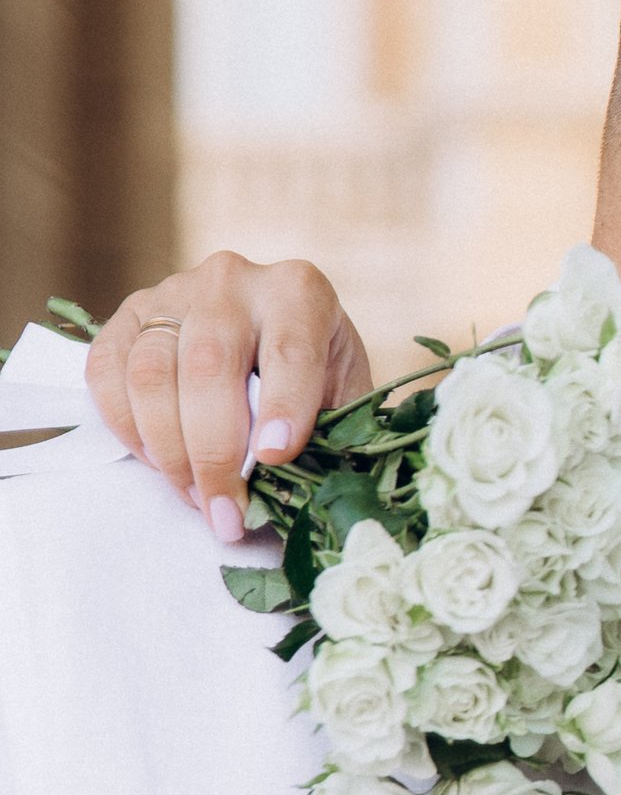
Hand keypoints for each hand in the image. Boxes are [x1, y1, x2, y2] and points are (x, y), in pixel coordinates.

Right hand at [86, 255, 370, 543]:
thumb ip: (327, 430)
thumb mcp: (339, 393)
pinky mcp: (128, 315)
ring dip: (168, 449)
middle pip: (208, 365)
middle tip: (225, 513)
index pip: (289, 349)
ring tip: (194, 496)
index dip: (282, 406)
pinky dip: (127, 427)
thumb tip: (300, 485)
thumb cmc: (310, 371)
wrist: (266, 331)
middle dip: (214, 452)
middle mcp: (232, 281)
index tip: (275, 457)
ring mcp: (172, 293)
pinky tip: (157, 461)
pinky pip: (107, 372)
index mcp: (298, 292)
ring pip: (151, 373)